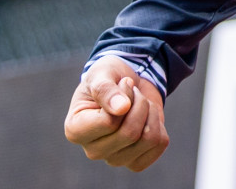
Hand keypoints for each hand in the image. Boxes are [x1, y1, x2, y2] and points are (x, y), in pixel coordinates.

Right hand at [63, 55, 169, 170]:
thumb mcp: (102, 73)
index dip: (124, 97)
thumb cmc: (108, 78)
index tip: (123, 83)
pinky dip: (159, 123)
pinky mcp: (135, 163)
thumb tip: (122, 108)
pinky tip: (146, 117)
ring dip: (150, 111)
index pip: (108, 123)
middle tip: (134, 91)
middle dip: (140, 103)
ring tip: (140, 102)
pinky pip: (159, 143)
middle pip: (130, 134)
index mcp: (75, 130)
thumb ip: (106, 89)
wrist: (127, 84)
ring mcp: (114, 160)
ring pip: (148, 139)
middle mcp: (92, 150)